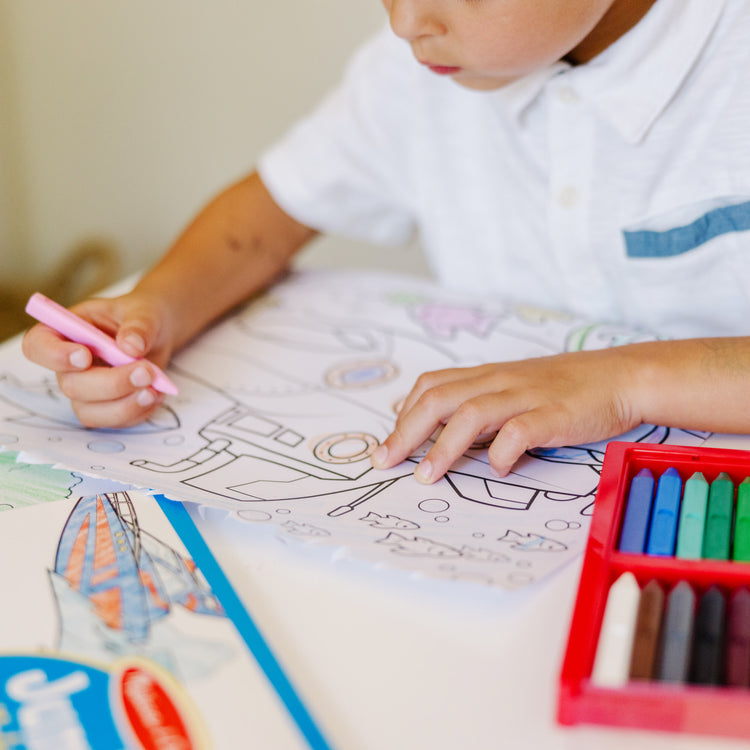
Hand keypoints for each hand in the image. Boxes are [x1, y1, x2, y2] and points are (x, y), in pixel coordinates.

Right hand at [22, 292, 175, 427]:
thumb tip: (131, 346)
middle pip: (70, 385)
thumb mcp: (144, 311)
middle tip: (145, 372)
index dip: (54, 355)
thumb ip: (139, 325)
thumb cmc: (141, 318)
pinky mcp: (105, 407)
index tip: (85, 356)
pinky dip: (138, 412)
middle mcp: (68, 365)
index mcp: (64, 331)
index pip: (37, 346)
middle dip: (111, 383)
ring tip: (153, 388)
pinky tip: (156, 394)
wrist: (158, 335)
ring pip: (89, 412)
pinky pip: (114, 421)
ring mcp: (85, 390)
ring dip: (123, 405)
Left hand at [370, 350, 641, 481]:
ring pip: (471, 414)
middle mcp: (499, 381)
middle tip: (386, 462)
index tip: (388, 445)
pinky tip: (497, 469)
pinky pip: (519, 432)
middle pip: (439, 398)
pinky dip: (501, 453)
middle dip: (407, 432)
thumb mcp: (515, 390)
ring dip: (442, 447)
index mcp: (487, 375)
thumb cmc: (564, 389)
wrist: (620, 376)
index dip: (404, 415)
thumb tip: (444, 438)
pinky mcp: (553, 415)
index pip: (432, 386)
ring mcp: (525, 396)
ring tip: (426, 476)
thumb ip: (482, 406)